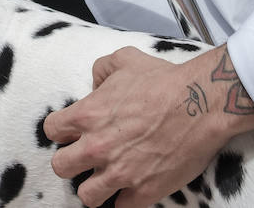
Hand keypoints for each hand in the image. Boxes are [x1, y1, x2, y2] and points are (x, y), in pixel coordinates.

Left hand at [44, 46, 253, 207]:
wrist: (201, 103)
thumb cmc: (164, 80)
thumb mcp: (125, 59)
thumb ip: (101, 70)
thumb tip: (96, 85)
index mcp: (87, 115)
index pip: (52, 131)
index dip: (62, 131)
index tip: (73, 132)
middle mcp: (97, 147)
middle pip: (61, 167)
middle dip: (71, 162)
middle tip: (86, 158)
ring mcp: (120, 172)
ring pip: (87, 196)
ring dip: (94, 187)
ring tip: (106, 178)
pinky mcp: (144, 191)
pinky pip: (121, 206)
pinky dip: (125, 198)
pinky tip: (132, 186)